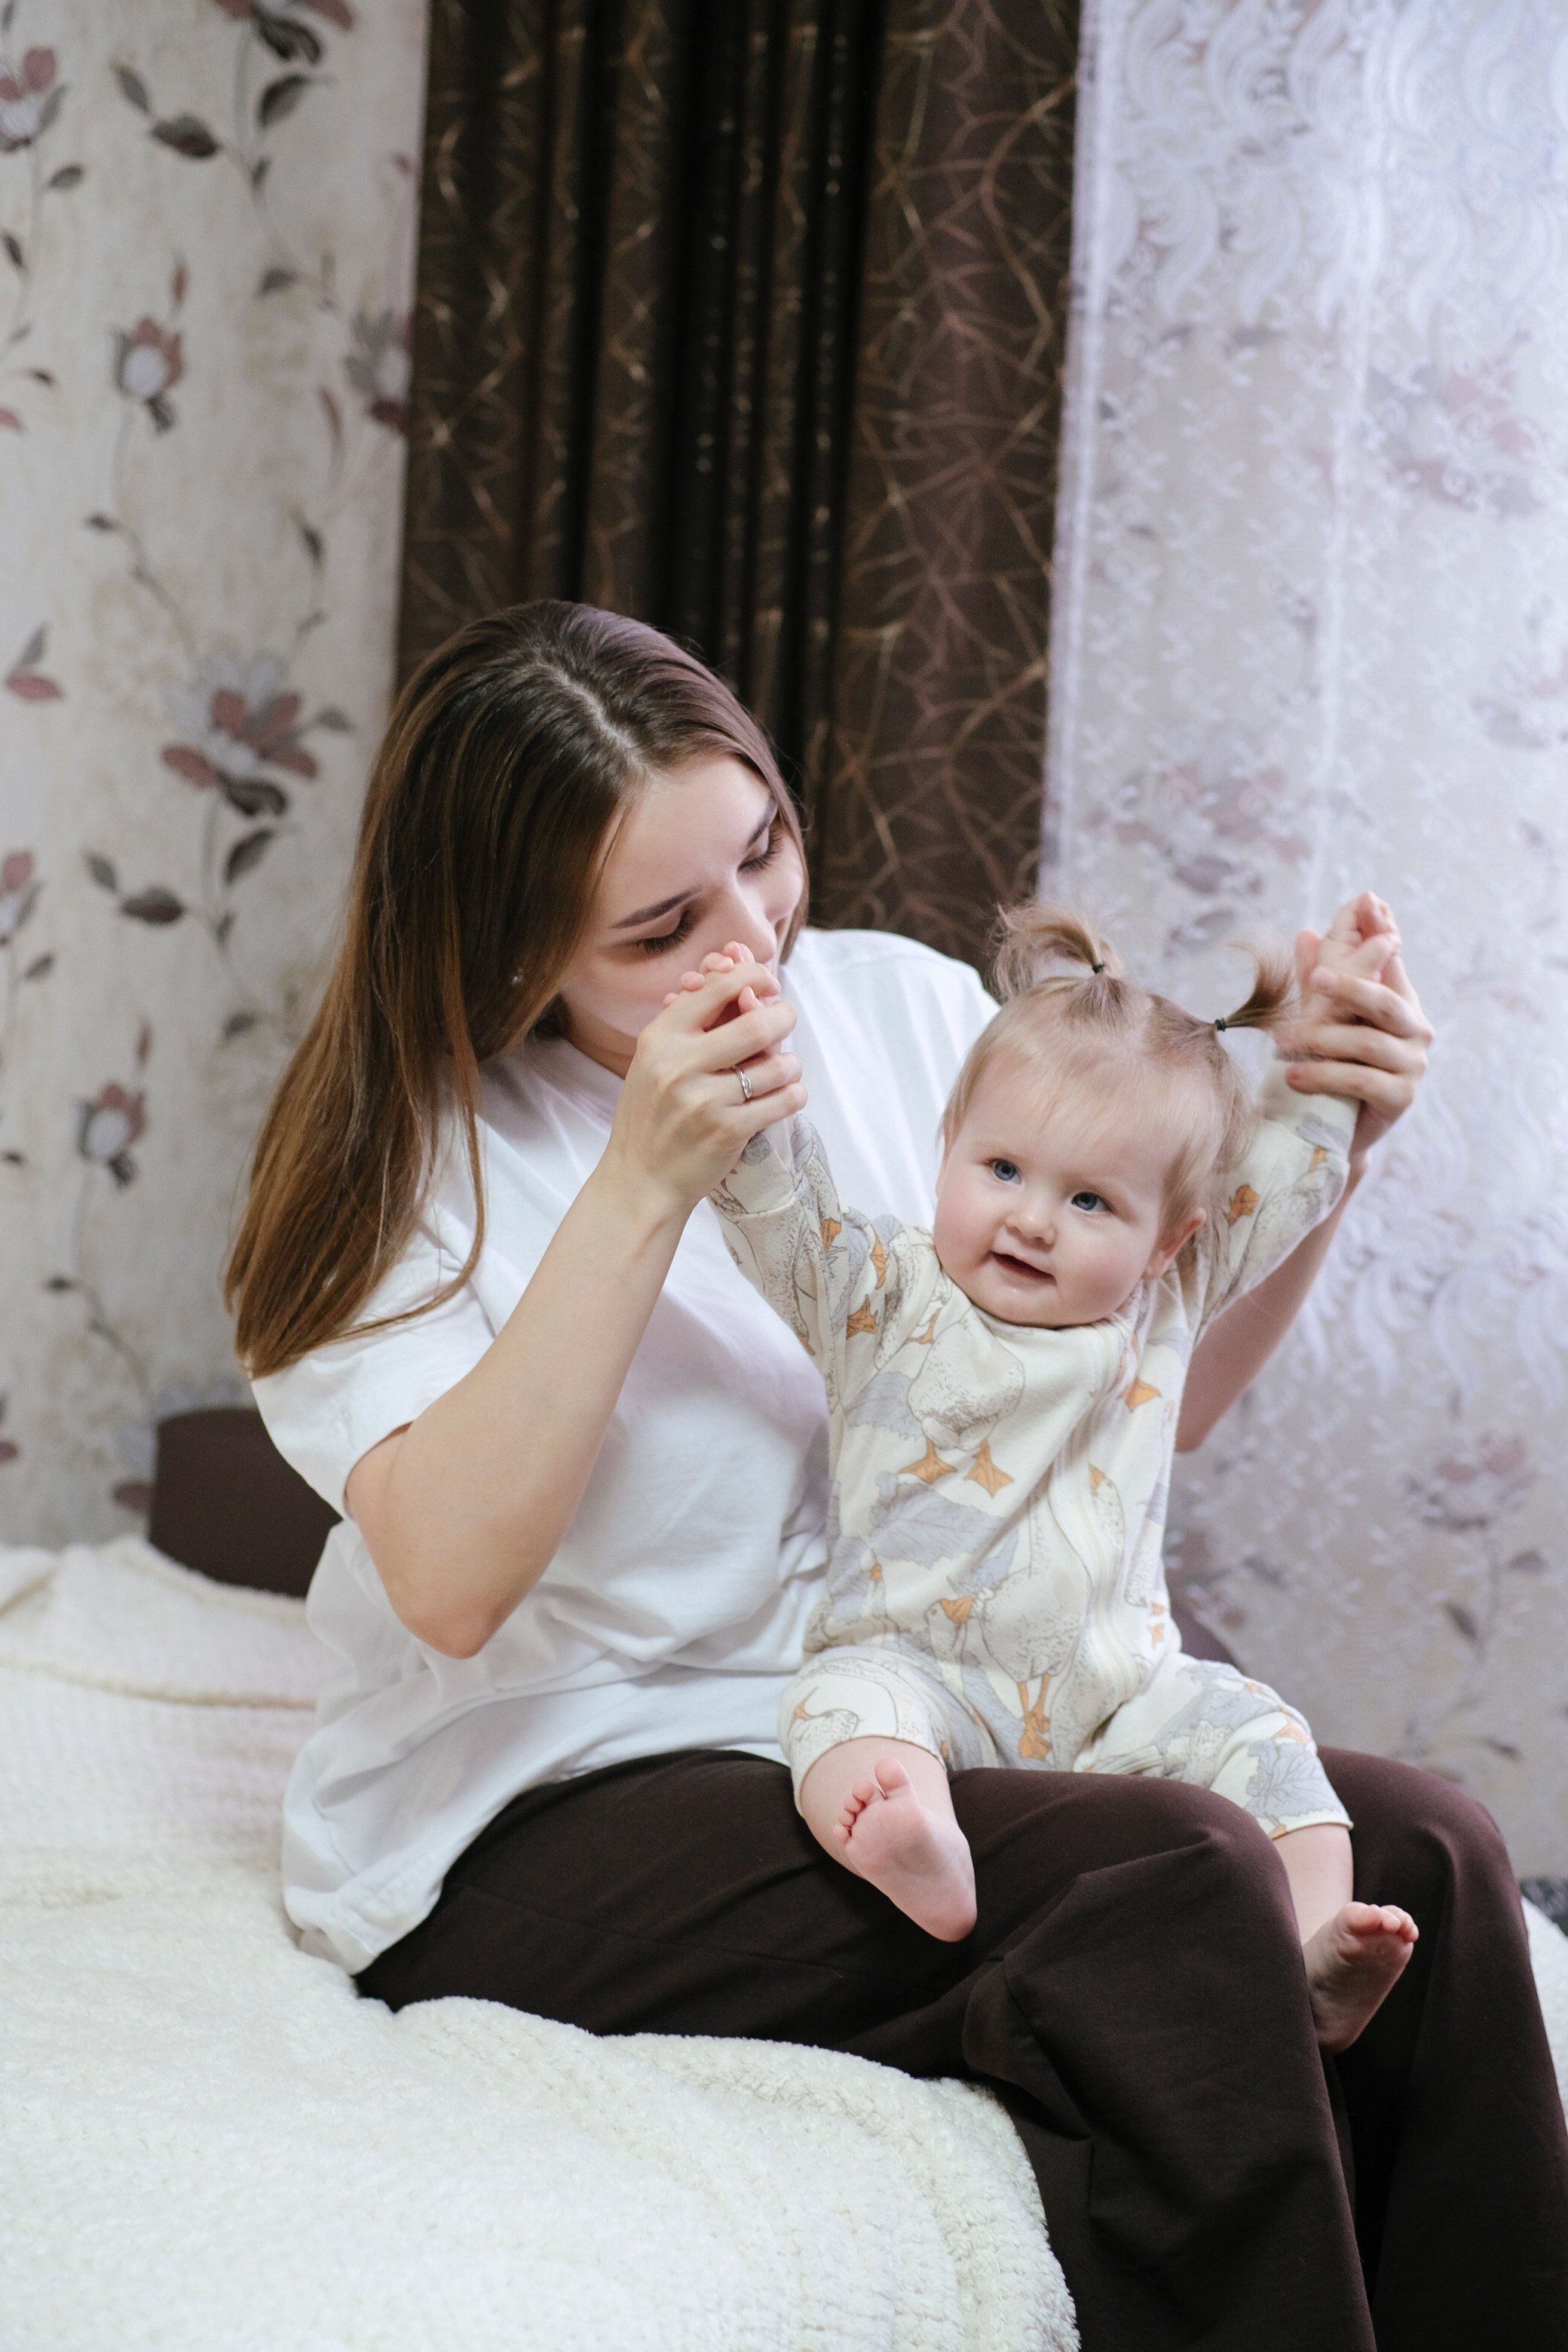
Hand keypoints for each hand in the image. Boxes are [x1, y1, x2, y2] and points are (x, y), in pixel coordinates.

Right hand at [602, 954, 804, 1221]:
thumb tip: (743, 987)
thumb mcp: (654, 1062)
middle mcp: (679, 1064)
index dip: (752, 977)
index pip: (716, 988)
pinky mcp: (728, 1131)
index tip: (767, 984)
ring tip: (783, 1070)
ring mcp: (704, 1100)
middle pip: (756, 1023)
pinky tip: (785, 1096)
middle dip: (783, 1016)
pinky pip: (784, 1100)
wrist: (639, 1181)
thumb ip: (691, 1026)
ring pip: (778, 1064)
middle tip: (786, 1019)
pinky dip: (794, 1094)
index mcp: (659, 1038)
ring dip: (790, 1064)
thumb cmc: (651, 1117)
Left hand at [1277, 891, 1432, 1166]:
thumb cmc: (1333, 1063)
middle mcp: (1416, 1030)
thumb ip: (1319, 978)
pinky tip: (1292, 1075)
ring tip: (1281, 1040)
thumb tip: (1306, 934)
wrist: (1337, 1128)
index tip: (1365, 900)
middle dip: (1350, 986)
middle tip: (1315, 980)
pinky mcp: (1401, 1098)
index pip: (1393, 959)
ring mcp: (1412, 1065)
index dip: (1381, 929)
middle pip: (1384, 1000)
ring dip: (1320, 1040)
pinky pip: (1360, 1080)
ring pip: (1366, 1043)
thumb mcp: (1323, 1018)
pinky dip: (1323, 1075)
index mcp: (1400, 1002)